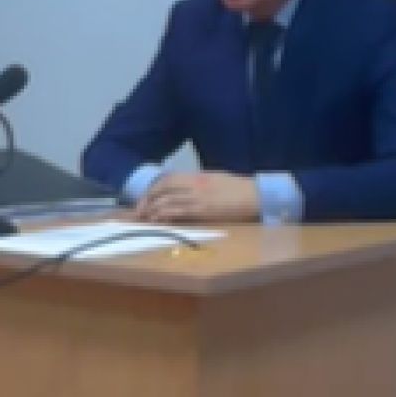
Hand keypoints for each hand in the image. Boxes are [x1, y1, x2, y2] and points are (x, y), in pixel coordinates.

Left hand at [135, 171, 259, 223]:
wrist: (256, 195)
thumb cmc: (238, 189)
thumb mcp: (214, 179)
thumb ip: (197, 183)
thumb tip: (183, 189)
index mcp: (197, 176)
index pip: (168, 178)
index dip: (153, 188)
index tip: (145, 198)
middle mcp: (195, 184)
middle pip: (163, 188)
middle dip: (147, 199)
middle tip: (139, 211)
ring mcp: (199, 196)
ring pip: (168, 200)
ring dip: (153, 209)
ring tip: (144, 218)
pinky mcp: (204, 210)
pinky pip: (179, 211)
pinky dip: (166, 215)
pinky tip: (158, 220)